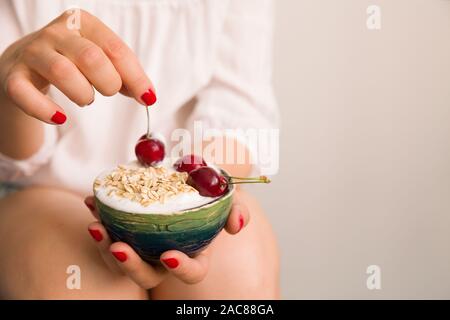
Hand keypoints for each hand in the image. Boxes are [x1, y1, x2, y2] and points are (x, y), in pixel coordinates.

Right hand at [0, 9, 155, 124]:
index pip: (115, 49)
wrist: (23, 66)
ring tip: (86, 98)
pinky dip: (45, 110)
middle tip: (108, 92)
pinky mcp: (13, 77)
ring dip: (83, 94)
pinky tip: (60, 117)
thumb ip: (125, 75)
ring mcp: (32, 53)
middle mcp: (56, 33)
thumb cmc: (72, 63)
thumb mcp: (100, 61)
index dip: (135, 76)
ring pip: (61, 71)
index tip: (148, 98)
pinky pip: (25, 93)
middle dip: (108, 82)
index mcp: (82, 23)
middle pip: (91, 57)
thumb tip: (148, 95)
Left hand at [83, 194, 249, 288]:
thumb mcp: (223, 195)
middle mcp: (166, 255)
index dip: (183, 269)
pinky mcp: (125, 232)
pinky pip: (108, 234)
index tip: (169, 255)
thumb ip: (235, 208)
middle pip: (148, 275)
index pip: (193, 272)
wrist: (182, 177)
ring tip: (96, 224)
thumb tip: (236, 224)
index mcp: (194, 250)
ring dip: (105, 244)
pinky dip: (100, 218)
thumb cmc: (204, 190)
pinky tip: (93, 202)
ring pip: (121, 259)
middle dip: (131, 266)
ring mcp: (143, 246)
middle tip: (118, 246)